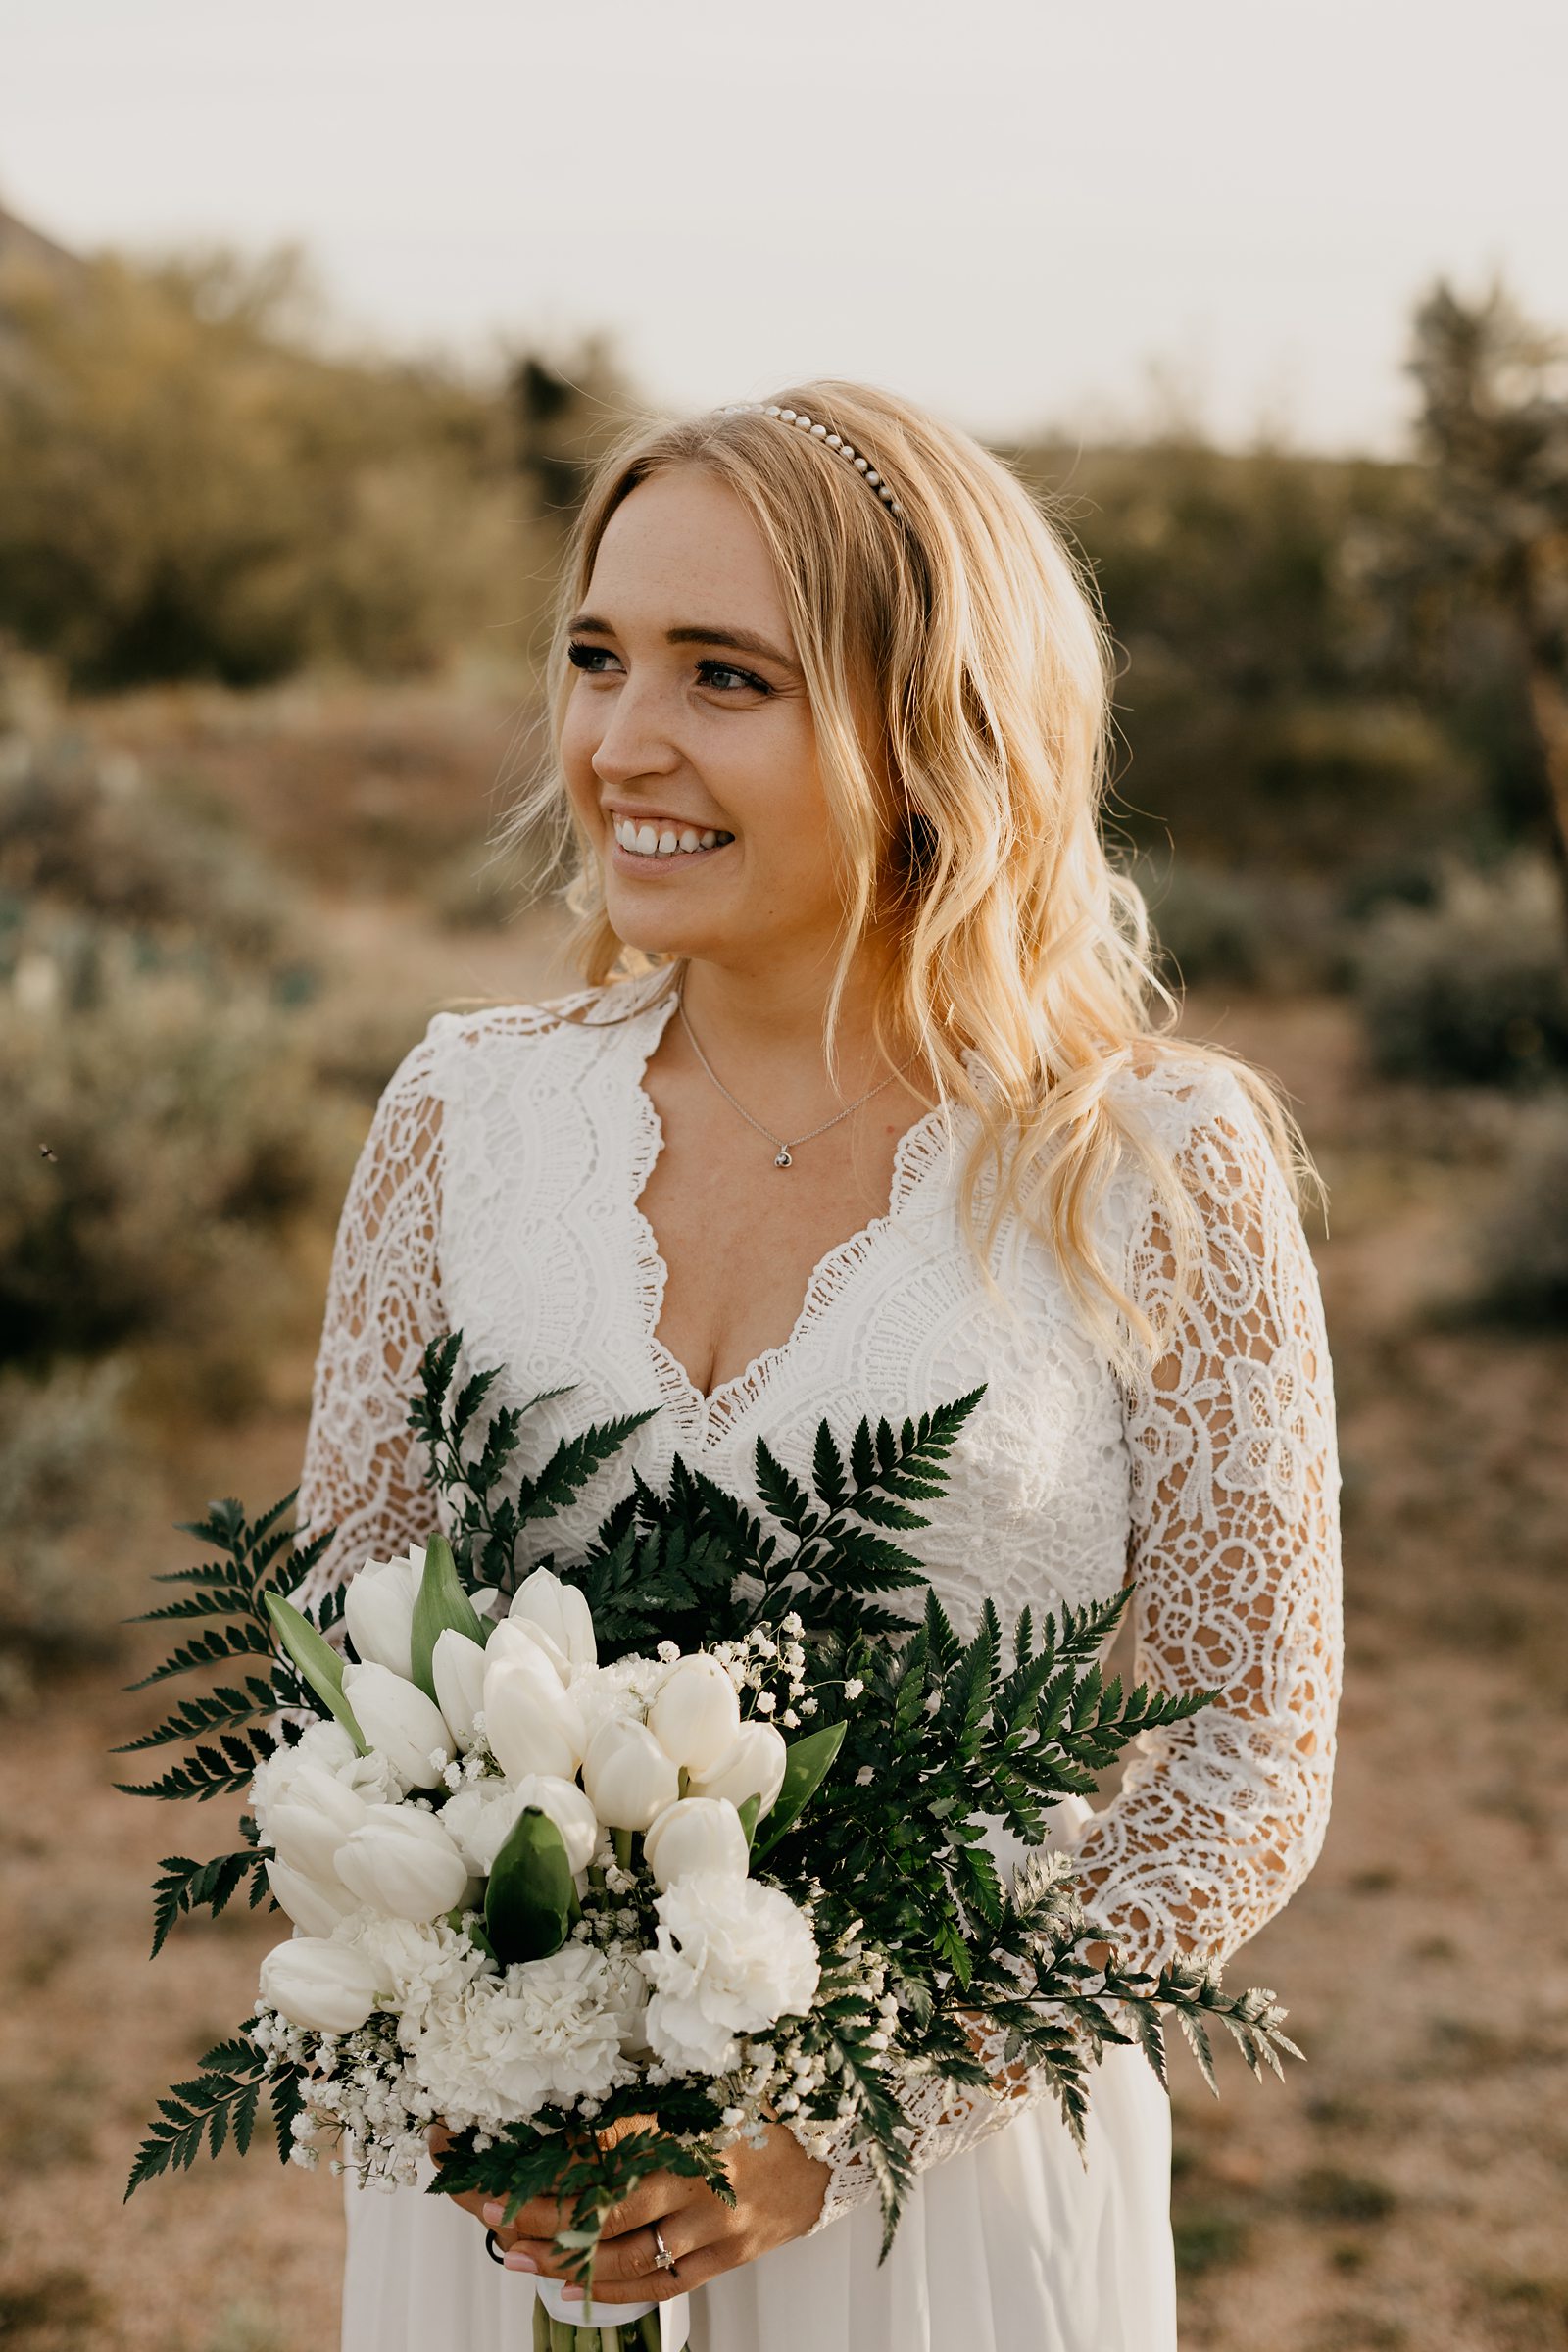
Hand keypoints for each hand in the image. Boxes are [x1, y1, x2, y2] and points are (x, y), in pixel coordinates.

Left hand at [481, 2121, 830, 2304]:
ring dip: (564, 2257)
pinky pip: (661, 2284)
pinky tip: (574, 2286)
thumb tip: (574, 2089)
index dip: (547, 2157)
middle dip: (539, 2213)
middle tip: (489, 2212)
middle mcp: (700, 2175)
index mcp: (690, 2118)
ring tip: (515, 2254)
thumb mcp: (708, 2079)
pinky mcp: (729, 2255)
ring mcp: (715, 2223)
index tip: (500, 2160)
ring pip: (624, 2253)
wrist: (839, 2140)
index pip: (601, 2145)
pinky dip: (613, 2290)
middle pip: (602, 2206)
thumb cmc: (764, 2100)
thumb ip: (650, 2088)